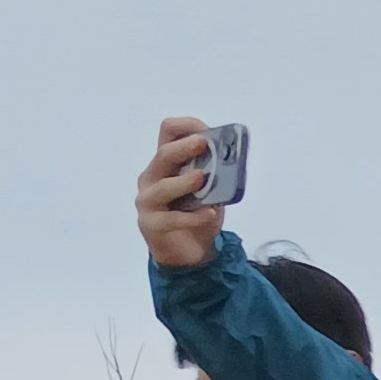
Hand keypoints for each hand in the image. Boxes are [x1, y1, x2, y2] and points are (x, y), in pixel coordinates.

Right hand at [137, 119, 227, 271]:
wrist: (188, 253)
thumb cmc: (196, 214)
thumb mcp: (210, 190)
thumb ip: (215, 174)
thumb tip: (232, 158)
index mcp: (166, 163)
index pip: (167, 133)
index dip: (186, 127)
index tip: (206, 131)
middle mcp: (152, 177)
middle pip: (163, 155)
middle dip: (184, 147)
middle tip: (204, 144)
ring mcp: (148, 200)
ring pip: (163, 186)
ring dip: (184, 181)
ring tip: (203, 179)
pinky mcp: (151, 224)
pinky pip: (172, 219)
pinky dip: (193, 217)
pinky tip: (209, 214)